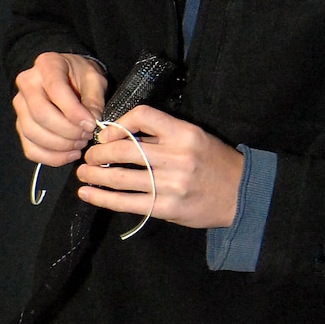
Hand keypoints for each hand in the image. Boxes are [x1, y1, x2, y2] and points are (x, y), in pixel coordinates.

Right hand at [13, 52, 107, 165]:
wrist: (66, 76)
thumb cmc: (80, 75)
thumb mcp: (94, 78)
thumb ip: (94, 99)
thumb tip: (93, 123)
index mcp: (46, 65)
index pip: (55, 90)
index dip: (74, 112)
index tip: (91, 125)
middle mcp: (27, 84)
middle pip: (40, 115)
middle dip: (67, 132)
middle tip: (86, 136)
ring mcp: (20, 107)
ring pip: (33, 134)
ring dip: (60, 146)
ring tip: (80, 144)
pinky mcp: (21, 125)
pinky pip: (30, 148)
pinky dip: (51, 157)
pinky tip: (69, 154)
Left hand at [77, 105, 242, 228]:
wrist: (240, 194)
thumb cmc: (213, 162)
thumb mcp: (194, 137)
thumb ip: (162, 135)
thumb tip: (120, 136)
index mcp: (183, 133)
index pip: (142, 116)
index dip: (117, 124)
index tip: (106, 135)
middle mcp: (176, 157)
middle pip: (124, 150)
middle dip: (99, 153)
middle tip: (89, 156)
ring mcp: (170, 184)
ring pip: (120, 177)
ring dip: (95, 175)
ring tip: (84, 174)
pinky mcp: (165, 208)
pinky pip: (126, 202)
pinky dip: (102, 198)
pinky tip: (88, 194)